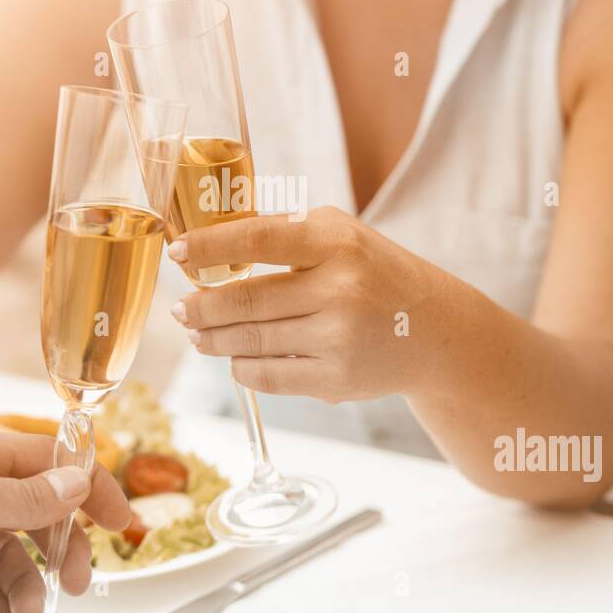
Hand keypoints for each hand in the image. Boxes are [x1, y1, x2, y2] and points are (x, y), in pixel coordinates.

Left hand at [169, 208, 443, 402]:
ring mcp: (338, 338)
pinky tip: (235, 358)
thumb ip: (284, 233)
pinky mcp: (337, 379)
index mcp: (335, 242)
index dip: (210, 246)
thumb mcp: (341, 234)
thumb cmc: (374, 273)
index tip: (178, 252)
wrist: (434, 330)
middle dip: (201, 307)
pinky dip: (243, 368)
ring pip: (252, 341)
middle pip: (246, 300)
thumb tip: (211, 246)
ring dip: (214, 339)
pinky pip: (270, 376)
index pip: (258, 239)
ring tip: (198, 334)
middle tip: (182, 309)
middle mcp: (339, 289)